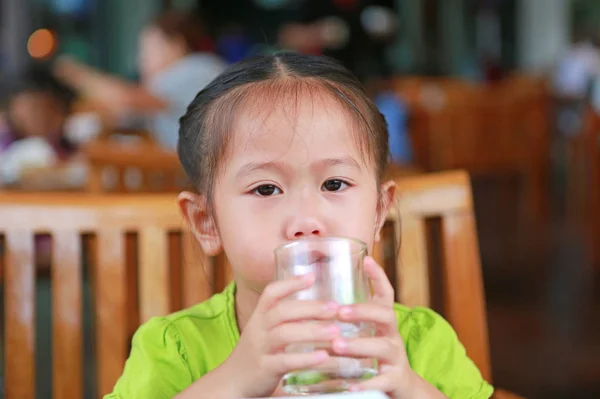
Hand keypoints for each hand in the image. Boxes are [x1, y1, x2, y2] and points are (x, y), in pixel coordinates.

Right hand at [222, 274, 341, 397]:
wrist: (232, 381)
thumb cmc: (258, 352)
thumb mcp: (265, 330)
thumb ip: (286, 318)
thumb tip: (318, 308)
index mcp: (260, 316)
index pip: (271, 293)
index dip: (290, 283)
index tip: (312, 276)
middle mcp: (258, 329)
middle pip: (282, 311)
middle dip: (310, 307)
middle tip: (335, 308)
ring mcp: (260, 348)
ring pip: (284, 334)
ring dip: (312, 331)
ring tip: (335, 331)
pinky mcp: (265, 369)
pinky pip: (285, 361)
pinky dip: (305, 359)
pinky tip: (323, 356)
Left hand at [330, 256, 414, 397]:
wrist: (401, 387)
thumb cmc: (374, 356)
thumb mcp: (364, 333)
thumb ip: (346, 321)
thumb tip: (315, 304)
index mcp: (384, 321)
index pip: (386, 293)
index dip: (378, 276)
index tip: (367, 260)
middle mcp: (392, 335)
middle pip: (385, 315)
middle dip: (363, 311)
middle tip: (340, 312)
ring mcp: (396, 357)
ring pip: (381, 347)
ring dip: (358, 345)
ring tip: (337, 345)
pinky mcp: (395, 380)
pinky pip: (382, 381)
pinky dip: (366, 383)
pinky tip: (350, 385)